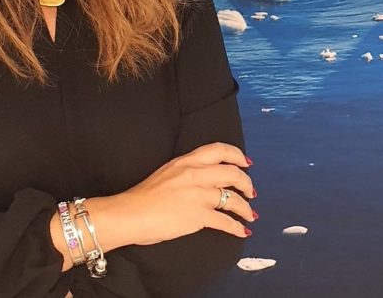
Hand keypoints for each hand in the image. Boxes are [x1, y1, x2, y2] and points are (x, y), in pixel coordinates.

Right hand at [118, 142, 255, 245]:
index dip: (237, 155)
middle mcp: (196, 174)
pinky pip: (226, 222)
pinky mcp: (199, 216)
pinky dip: (238, 228)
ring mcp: (198, 195)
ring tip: (250, 214)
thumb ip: (187, 170)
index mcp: (187, 161)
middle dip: (247, 183)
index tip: (246, 162)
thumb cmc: (145, 194)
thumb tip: (203, 177)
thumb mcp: (168, 171)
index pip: (218, 150)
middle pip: (233, 173)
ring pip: (234, 198)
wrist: (132, 212)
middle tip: (250, 191)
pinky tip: (242, 231)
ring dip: (246, 208)